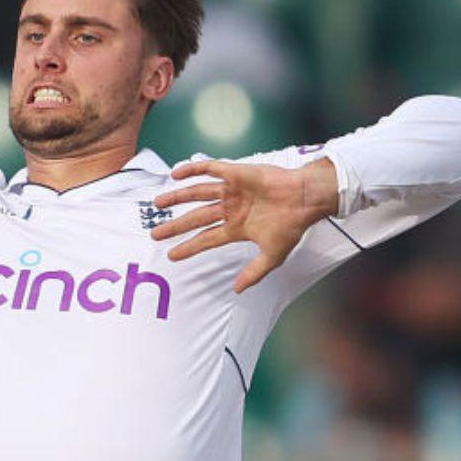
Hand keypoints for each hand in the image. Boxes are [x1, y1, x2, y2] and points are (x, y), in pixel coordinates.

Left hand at [150, 157, 338, 293]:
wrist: (306, 200)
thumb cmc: (292, 225)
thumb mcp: (272, 256)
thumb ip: (253, 273)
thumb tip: (237, 290)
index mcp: (237, 228)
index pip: (206, 239)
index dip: (189, 247)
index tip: (172, 255)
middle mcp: (230, 209)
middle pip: (196, 218)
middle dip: (175, 226)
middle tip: (155, 233)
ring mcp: (232, 191)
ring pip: (197, 194)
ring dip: (177, 197)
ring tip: (158, 203)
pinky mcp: (236, 173)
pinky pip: (210, 169)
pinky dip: (193, 169)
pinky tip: (176, 174)